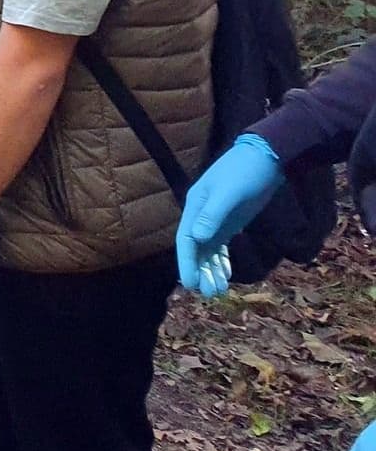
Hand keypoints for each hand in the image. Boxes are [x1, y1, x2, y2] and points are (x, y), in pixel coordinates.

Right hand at [175, 133, 282, 296]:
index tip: (190, 284)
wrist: (265, 156)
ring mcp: (215, 219)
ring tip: (219, 291)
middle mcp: (201, 215)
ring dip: (211, 269)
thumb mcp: (230, 193)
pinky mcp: (230, 222)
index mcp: (195, 206)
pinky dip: (222, 261)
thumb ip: (213, 215)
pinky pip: (221, 246)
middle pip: (196, 248)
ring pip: (208, 250)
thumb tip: (197, 238)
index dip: (187, 262)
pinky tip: (226, 275)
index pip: (186, 240)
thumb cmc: (245, 172)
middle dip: (200, 271)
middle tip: (209, 294)